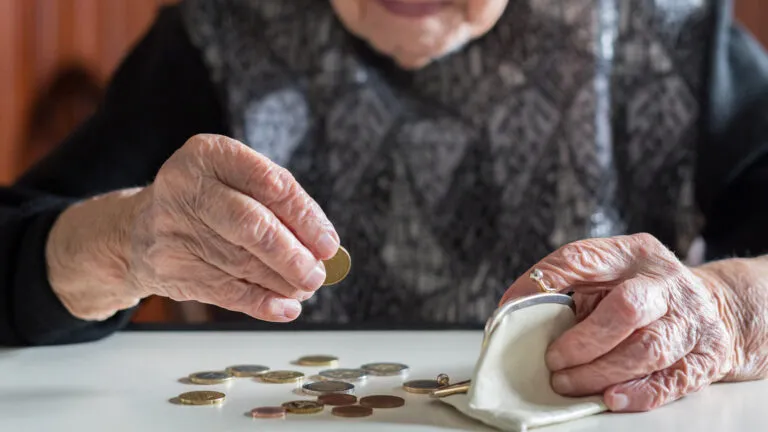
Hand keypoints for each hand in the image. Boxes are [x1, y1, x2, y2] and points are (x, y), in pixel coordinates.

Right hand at [47, 134, 338, 321]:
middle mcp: (187, 187)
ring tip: (305, 288)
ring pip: (241, 262)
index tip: (328, 243)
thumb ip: (277, 205)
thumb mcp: (233, 181)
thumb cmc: (206, 202)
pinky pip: (225, 291)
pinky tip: (285, 307)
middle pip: (252, 225)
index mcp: (209, 154)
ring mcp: (173, 228)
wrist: (137, 229)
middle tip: (317, 274)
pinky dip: (261, 302)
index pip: (270, 183)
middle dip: (293, 255)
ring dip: (282, 282)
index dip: (305, 217)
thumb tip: (323, 246)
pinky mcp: (171, 267)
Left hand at [499, 233, 736, 411]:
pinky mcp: (706, 355)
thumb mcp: (607, 274)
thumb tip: (513, 310)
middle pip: (626, 308)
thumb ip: (566, 286)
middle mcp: (666, 282)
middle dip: (583, 341)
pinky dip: (639, 393)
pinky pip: (672, 379)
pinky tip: (611, 398)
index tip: (513, 308)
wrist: (713, 306)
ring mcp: (691, 319)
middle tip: (553, 361)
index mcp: (632, 254)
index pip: (582, 258)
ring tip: (569, 383)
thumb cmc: (641, 292)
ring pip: (648, 349)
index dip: (544, 282)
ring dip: (601, 372)